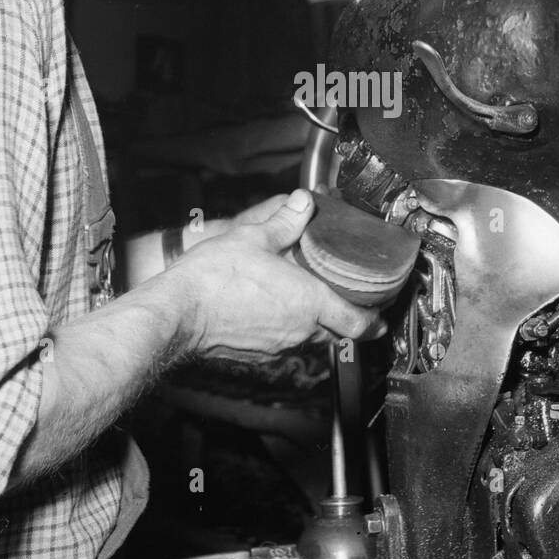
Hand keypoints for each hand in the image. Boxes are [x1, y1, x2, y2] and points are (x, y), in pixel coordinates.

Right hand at [164, 190, 383, 362]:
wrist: (177, 314)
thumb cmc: (214, 279)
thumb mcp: (254, 237)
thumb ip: (285, 221)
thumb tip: (303, 202)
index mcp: (309, 302)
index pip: (359, 322)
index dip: (376, 319)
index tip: (382, 313)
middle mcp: (300, 331)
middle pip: (338, 332)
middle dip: (347, 318)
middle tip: (349, 300)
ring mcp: (278, 347)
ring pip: (311, 339)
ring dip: (316, 322)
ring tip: (308, 299)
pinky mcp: (258, 355)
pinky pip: (285, 344)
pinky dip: (288, 329)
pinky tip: (275, 310)